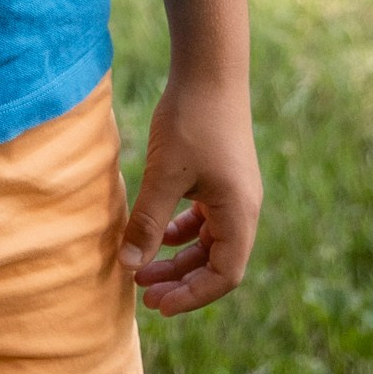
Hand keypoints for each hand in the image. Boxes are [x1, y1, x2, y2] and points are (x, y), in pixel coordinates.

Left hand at [121, 73, 260, 316]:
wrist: (209, 69)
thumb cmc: (190, 120)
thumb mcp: (163, 175)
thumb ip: (147, 222)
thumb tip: (129, 267)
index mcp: (239, 215)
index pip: (224, 276)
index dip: (192, 296)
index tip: (157, 304)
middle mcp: (243, 209)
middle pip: (216, 264)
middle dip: (180, 281)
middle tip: (143, 294)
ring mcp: (234, 194)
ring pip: (208, 243)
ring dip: (177, 258)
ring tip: (141, 268)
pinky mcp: (221, 178)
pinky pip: (204, 220)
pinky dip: (180, 232)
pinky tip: (154, 232)